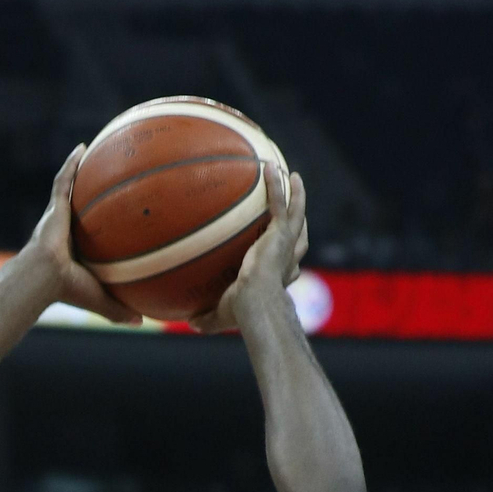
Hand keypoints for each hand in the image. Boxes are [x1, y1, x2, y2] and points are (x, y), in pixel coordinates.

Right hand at [20, 145, 144, 325]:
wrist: (42, 279)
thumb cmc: (67, 291)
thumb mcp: (99, 299)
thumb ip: (119, 309)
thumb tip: (143, 323)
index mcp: (73, 250)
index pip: (88, 233)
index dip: (98, 223)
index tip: (111, 216)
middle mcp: (64, 230)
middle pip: (79, 206)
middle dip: (89, 192)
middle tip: (104, 179)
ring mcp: (57, 216)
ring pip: (70, 188)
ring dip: (78, 171)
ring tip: (92, 152)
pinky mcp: (54, 207)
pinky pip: (64, 180)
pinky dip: (72, 163)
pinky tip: (83, 146)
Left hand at [192, 167, 308, 333]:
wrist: (255, 300)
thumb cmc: (242, 313)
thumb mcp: (222, 315)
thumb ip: (208, 318)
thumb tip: (192, 324)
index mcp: (281, 277)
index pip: (290, 266)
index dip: (290, 261)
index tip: (286, 257)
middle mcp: (289, 259)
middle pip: (300, 235)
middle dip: (300, 219)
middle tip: (297, 208)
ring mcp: (287, 243)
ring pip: (297, 212)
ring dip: (296, 194)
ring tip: (293, 176)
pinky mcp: (281, 232)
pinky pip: (279, 203)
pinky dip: (276, 185)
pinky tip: (268, 167)